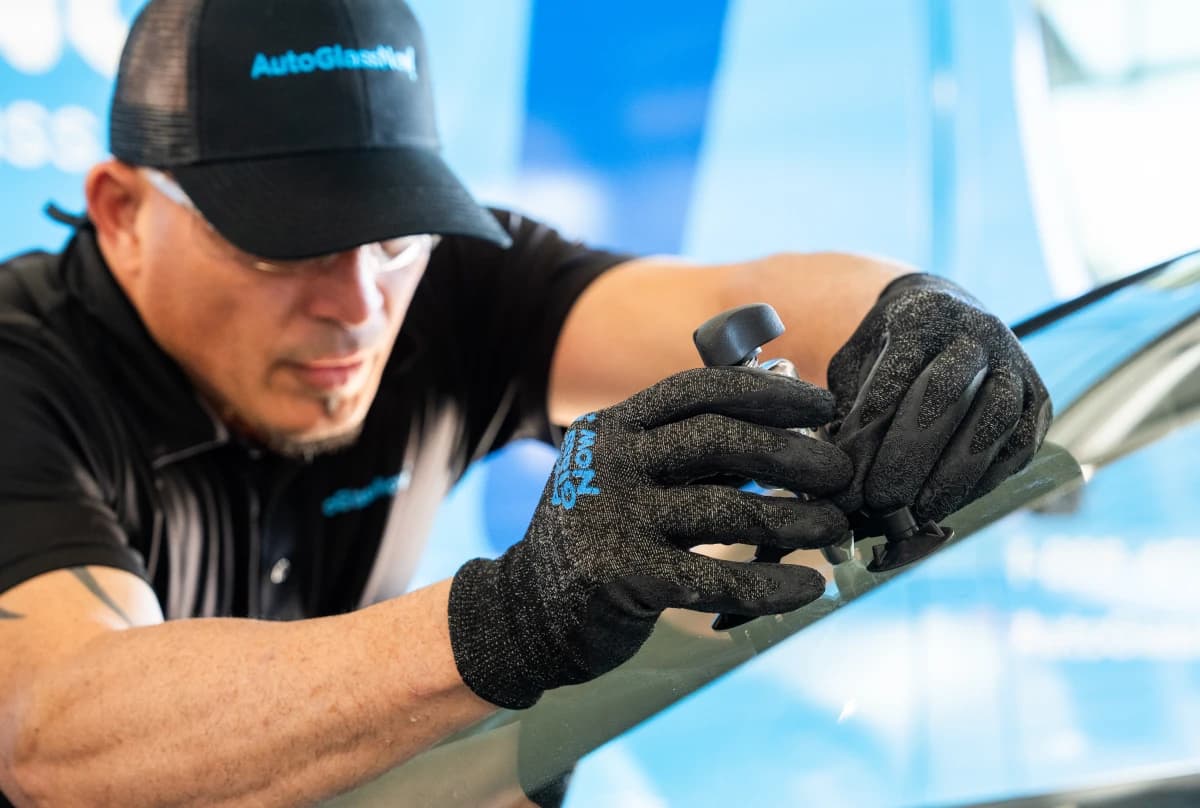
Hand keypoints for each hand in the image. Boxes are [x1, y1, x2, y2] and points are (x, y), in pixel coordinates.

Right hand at [448, 367, 852, 708]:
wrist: (527, 612)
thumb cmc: (601, 538)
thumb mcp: (627, 477)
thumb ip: (687, 453)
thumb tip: (786, 431)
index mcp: (614, 427)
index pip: (698, 389)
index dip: (768, 390)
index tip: (824, 403)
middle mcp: (609, 462)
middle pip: (718, 439)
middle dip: (792, 451)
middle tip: (841, 471)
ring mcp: (613, 518)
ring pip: (728, 510)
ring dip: (796, 518)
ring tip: (836, 526)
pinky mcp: (623, 576)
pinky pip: (718, 578)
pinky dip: (771, 585)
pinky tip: (808, 589)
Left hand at [827, 273, 1051, 523]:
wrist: (948, 316)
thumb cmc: (886, 352)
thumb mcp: (854, 364)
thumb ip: (844, 409)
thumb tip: (834, 474)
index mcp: (920, 317)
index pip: (894, 377)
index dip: (869, 437)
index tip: (846, 483)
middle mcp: (976, 333)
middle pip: (945, 395)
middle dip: (909, 458)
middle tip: (878, 504)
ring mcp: (1015, 364)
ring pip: (990, 423)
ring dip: (950, 478)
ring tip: (914, 516)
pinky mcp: (1039, 399)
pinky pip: (1016, 448)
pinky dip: (981, 483)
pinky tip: (947, 506)